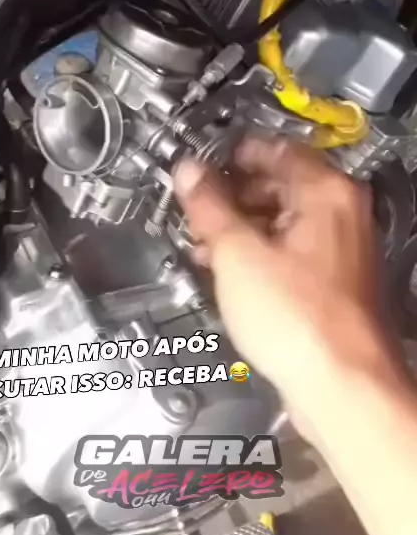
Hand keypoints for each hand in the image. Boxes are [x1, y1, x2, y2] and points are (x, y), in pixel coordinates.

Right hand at [173, 138, 388, 409]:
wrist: (340, 385)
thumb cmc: (301, 321)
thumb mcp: (236, 252)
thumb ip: (209, 206)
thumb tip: (190, 172)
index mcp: (327, 193)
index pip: (276, 149)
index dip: (233, 154)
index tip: (204, 160)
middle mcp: (343, 215)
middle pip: (280, 184)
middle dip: (234, 195)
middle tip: (198, 203)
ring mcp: (342, 250)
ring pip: (285, 220)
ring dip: (243, 226)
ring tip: (204, 241)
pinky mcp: (334, 283)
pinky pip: (292, 251)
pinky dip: (260, 252)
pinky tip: (229, 270)